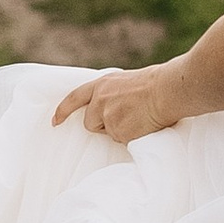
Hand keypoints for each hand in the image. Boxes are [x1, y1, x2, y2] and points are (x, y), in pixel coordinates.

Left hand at [50, 65, 183, 142]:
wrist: (168, 90)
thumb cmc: (158, 83)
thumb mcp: (129, 81)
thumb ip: (116, 93)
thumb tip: (117, 107)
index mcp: (103, 84)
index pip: (75, 98)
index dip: (63, 110)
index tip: (55, 121)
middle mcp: (100, 100)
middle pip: (90, 123)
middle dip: (103, 125)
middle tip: (127, 119)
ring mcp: (108, 117)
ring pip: (110, 134)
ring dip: (123, 131)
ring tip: (142, 119)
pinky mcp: (118, 132)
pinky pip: (124, 141)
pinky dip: (134, 137)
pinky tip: (145, 126)